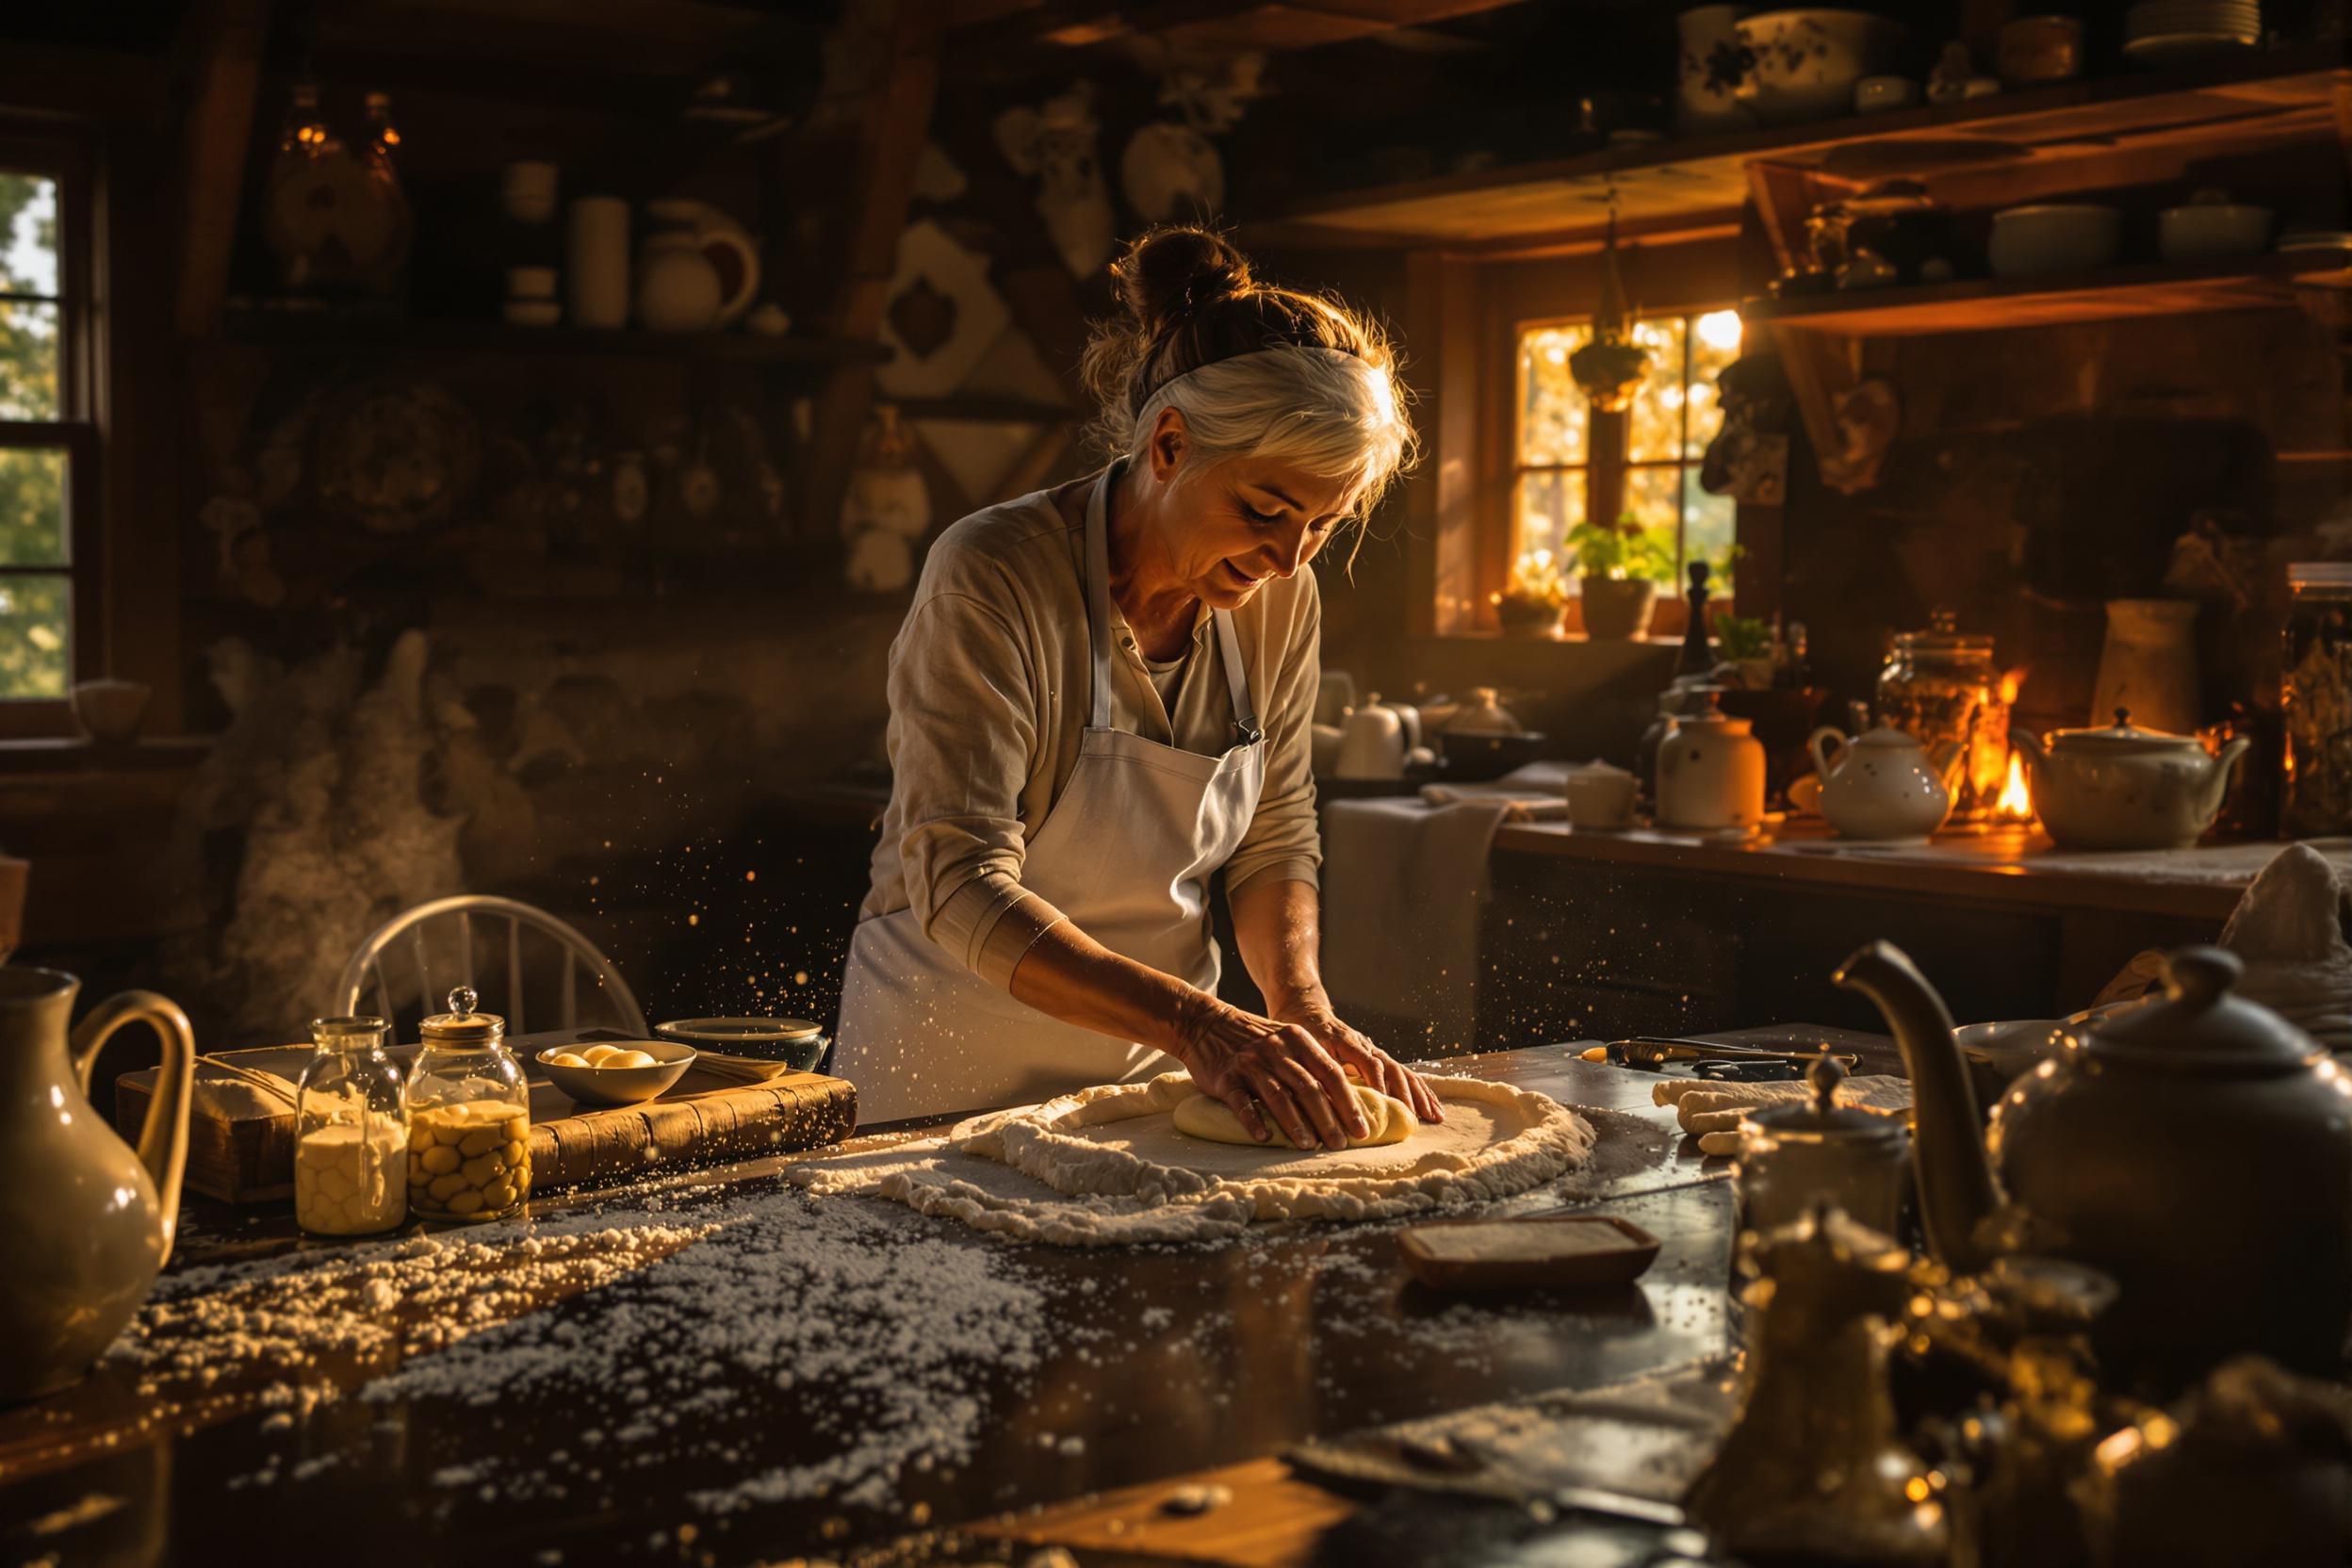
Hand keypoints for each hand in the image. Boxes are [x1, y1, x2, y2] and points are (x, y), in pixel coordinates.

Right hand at [1169, 994, 1373, 1148]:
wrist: (1205, 1024)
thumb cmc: (1253, 1039)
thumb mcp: (1286, 1039)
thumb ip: (1311, 1063)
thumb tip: (1345, 1101)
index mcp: (1297, 1040)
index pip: (1331, 1073)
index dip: (1349, 1102)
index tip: (1361, 1129)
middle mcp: (1276, 1050)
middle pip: (1309, 1088)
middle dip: (1328, 1119)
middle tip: (1341, 1144)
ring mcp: (1250, 1063)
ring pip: (1278, 1096)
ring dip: (1296, 1123)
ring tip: (1310, 1145)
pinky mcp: (1226, 1077)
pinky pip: (1241, 1101)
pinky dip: (1253, 1120)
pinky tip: (1264, 1137)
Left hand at [1269, 999, 1444, 1125]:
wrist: (1307, 1012)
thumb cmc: (1302, 1032)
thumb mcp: (1304, 1045)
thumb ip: (1315, 1064)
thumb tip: (1321, 1094)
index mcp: (1348, 1042)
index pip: (1368, 1062)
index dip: (1377, 1082)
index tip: (1384, 1101)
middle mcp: (1367, 1047)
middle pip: (1394, 1069)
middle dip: (1407, 1094)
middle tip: (1416, 1117)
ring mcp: (1376, 1053)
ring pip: (1404, 1072)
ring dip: (1420, 1095)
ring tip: (1435, 1116)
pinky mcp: (1379, 1059)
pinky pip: (1404, 1075)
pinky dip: (1420, 1091)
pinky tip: (1432, 1106)